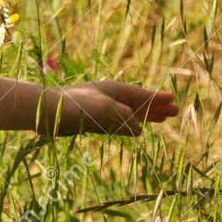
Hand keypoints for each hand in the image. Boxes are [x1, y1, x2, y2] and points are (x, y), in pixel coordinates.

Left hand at [46, 80, 177, 135]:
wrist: (46, 112)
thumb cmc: (75, 105)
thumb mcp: (104, 109)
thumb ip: (124, 117)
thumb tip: (139, 129)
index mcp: (114, 90)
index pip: (141, 95)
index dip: (158, 99)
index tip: (173, 99)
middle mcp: (110, 98)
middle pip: (139, 104)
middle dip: (156, 108)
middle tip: (174, 112)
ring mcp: (102, 110)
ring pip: (131, 115)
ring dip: (147, 117)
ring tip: (161, 119)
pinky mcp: (93, 122)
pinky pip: (119, 125)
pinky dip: (131, 127)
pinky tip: (137, 131)